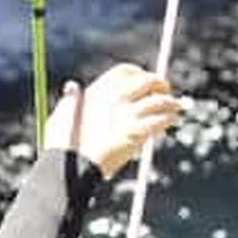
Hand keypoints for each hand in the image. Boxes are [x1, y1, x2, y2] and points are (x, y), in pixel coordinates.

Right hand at [45, 63, 181, 178]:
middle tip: (164, 92)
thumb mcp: (61, 115)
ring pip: (159, 101)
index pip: (125, 71)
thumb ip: (70, 100)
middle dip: (159, 84)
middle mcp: (115, 98)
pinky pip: (161, 119)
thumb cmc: (62, 145)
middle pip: (148, 81)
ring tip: (176, 107)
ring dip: (171, 103)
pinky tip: (172, 121)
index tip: (143, 82)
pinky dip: (169, 118)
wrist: (70, 165)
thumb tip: (72, 86)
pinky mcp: (136, 132)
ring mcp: (127, 114)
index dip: (139, 73)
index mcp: (99, 90)